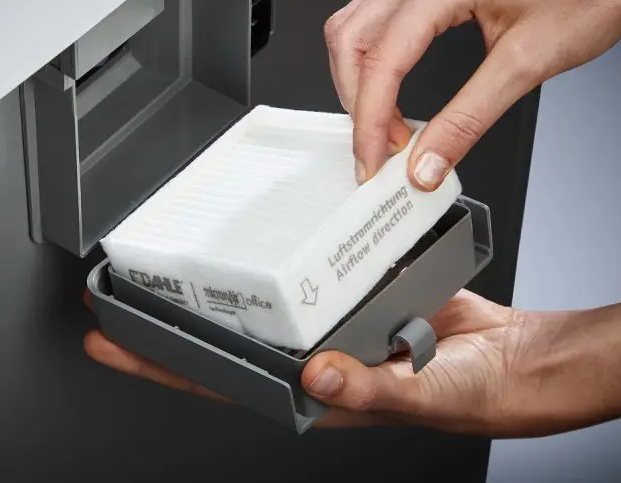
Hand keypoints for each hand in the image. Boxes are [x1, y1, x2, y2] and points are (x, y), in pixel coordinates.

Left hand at [83, 289, 536, 434]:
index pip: (217, 378)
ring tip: (172, 252)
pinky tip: (256, 229)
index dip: (160, 361)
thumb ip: (366, 385)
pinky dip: (276, 249)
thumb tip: (314, 376)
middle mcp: (307, 353)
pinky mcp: (350, 287)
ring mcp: (325, 318)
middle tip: (118, 287)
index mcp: (309, 388)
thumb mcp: (416, 393)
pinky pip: (300, 267)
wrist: (513, 359)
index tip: (107, 340)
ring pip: (255, 298)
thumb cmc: (469, 392)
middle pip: (222, 335)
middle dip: (168, 314)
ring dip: (215, 278)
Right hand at [325, 0, 620, 189]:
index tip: (374, 161)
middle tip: (379, 149)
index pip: (383, 59)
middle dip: (356, 101)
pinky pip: (377, 20)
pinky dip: (375, 62)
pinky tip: (392, 92)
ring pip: (355, 27)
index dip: (370, 119)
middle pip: (351, 39)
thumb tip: (426, 164)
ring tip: (386, 126)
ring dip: (360, 82)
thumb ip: (465, 120)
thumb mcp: (525, 67)